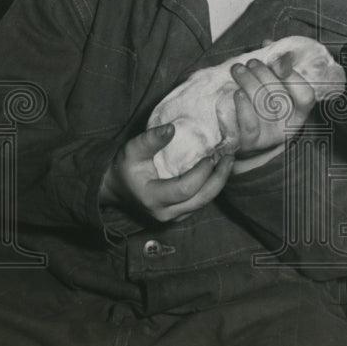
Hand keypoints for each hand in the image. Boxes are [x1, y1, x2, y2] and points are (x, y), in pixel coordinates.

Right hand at [99, 124, 233, 222]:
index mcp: (153, 198)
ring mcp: (174, 217)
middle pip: (201, 199)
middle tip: (230, 158)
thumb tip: (172, 128)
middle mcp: (165, 213)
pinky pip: (200, 202)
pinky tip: (217, 171)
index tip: (211, 156)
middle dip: (219, 178)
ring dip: (217, 183)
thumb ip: (151, 139)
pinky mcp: (179, 215)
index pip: (185, 188)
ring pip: (203, 202)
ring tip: (227, 162)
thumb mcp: (132, 149)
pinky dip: (210, 187)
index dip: (201, 173)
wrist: (117, 187)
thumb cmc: (125, 166)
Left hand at [230, 57, 315, 158]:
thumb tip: (268, 42)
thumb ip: (275, 66)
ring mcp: (270, 135)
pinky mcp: (251, 142)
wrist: (247, 138)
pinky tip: (236, 92)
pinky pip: (248, 124)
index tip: (278, 60)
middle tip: (251, 62)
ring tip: (238, 69)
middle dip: (264, 74)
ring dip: (248, 82)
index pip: (306, 96)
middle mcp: (288, 125)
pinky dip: (242, 106)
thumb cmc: (264, 107)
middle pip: (279, 96)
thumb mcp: (275, 88)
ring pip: (262, 105)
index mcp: (300, 111)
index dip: (293, 77)